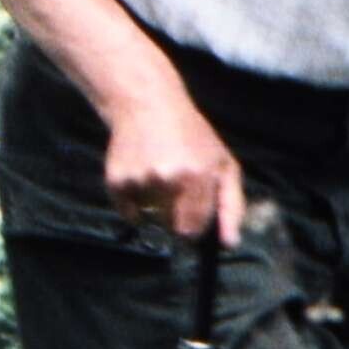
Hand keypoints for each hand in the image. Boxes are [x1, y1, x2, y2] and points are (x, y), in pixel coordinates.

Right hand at [95, 99, 246, 250]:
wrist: (148, 105)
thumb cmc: (192, 137)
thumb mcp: (223, 164)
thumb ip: (232, 206)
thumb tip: (229, 243)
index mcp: (198, 176)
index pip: (193, 229)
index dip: (193, 226)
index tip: (192, 214)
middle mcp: (168, 179)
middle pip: (171, 226)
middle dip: (176, 215)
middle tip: (175, 188)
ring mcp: (140, 180)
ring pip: (151, 218)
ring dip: (155, 205)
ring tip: (158, 174)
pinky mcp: (117, 180)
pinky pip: (128, 212)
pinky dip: (134, 202)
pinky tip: (141, 175)